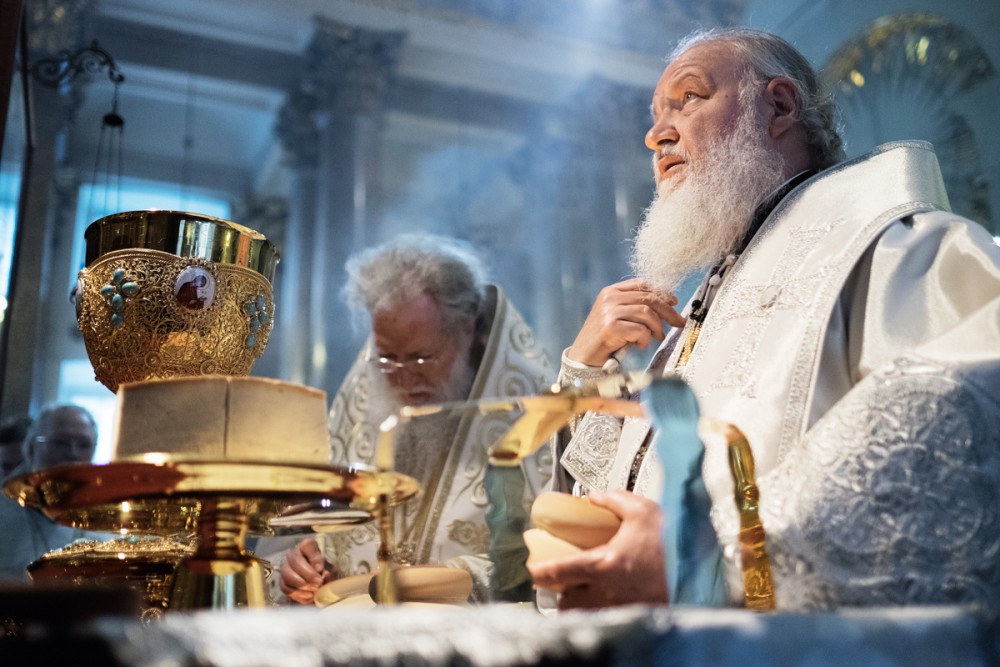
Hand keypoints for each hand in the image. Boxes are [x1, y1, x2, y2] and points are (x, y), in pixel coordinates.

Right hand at [278, 537, 333, 604]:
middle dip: (308, 574)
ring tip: (314, 591)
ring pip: (288, 575)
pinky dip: (298, 594)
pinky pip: (286, 588)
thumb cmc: (324, 574)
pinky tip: (309, 596)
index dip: (314, 558)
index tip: (321, 569)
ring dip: (302, 585)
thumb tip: (324, 575)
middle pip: (295, 561)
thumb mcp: (330, 571)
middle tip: (319, 583)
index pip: (308, 545)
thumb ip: (328, 571)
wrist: (317, 587)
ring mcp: (284, 568)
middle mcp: (292, 554)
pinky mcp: (282, 582)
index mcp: (307, 547)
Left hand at [526, 490, 668, 609]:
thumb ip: (614, 500)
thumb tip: (594, 497)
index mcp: (604, 565)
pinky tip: (606, 602)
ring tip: (585, 592)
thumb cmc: (674, 545)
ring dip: (578, 605)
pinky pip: (603, 621)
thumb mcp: (644, 511)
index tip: (533, 567)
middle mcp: (606, 593)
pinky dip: (597, 614)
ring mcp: (619, 611)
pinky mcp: (632, 620)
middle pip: (565, 601)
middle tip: (565, 579)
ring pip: (582, 615)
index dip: (538, 571)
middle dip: (562, 592)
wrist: (701, 572)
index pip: (555, 572)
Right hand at [568, 279, 682, 366]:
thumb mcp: (616, 316)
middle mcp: (609, 298)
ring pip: (647, 313)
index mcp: (610, 291)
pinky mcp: (611, 327)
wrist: (584, 356)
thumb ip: (634, 307)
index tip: (674, 301)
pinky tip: (639, 345)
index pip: (642, 284)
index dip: (662, 292)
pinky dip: (645, 340)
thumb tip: (666, 306)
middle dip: (668, 311)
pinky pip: (641, 330)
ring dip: (657, 328)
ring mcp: (609, 311)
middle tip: (678, 323)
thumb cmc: (604, 338)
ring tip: (656, 337)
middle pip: (649, 298)